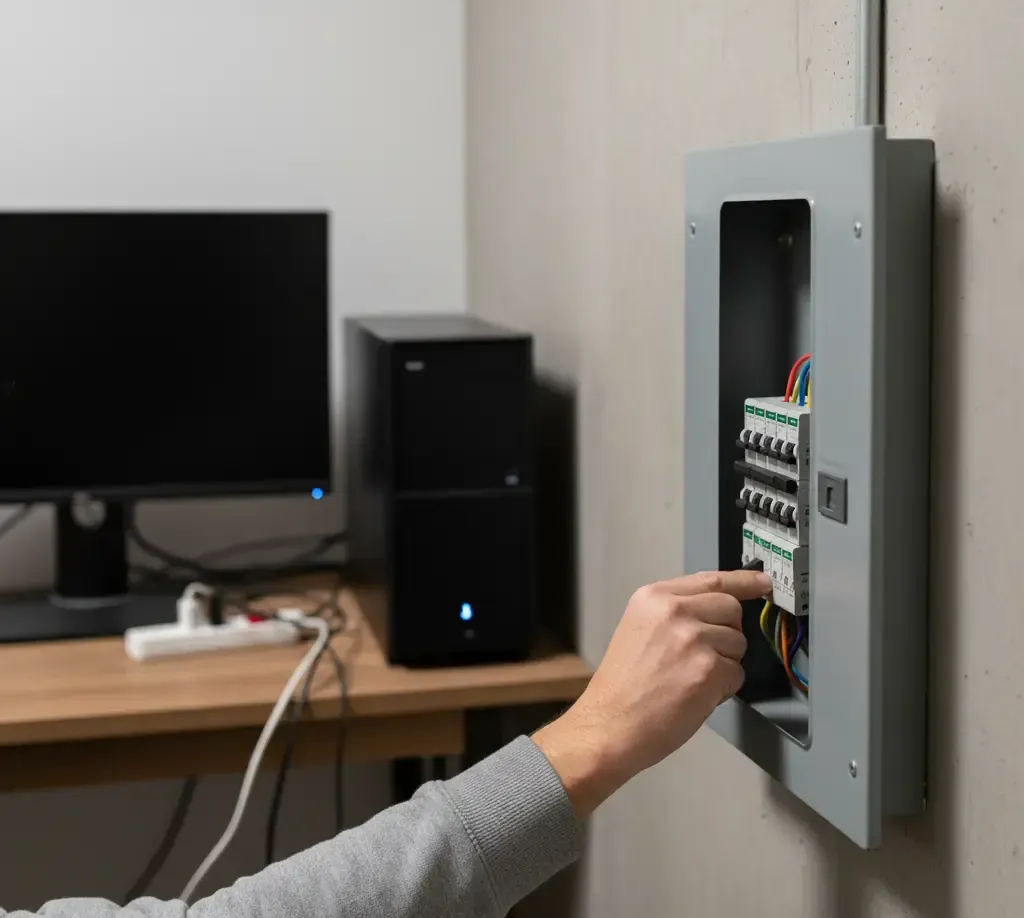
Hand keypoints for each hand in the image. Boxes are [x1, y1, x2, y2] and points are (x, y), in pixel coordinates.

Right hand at [533, 569, 769, 817]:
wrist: (609, 725)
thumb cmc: (623, 687)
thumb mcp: (639, 630)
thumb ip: (675, 613)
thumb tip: (717, 612)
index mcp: (653, 597)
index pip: (711, 580)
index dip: (744, 581)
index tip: (762, 582)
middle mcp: (674, 610)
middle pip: (731, 608)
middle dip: (728, 632)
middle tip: (704, 656)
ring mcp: (692, 639)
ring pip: (738, 643)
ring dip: (724, 663)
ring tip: (690, 679)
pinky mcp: (708, 670)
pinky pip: (737, 674)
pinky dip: (723, 689)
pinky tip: (695, 695)